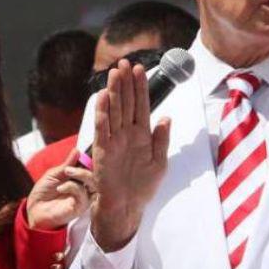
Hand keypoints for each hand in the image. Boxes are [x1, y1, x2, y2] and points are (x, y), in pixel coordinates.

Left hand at [26, 148, 94, 229]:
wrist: (35, 209)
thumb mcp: (54, 173)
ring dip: (82, 174)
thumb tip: (77, 151)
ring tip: (66, 172)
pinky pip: (84, 195)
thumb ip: (67, 164)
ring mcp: (83, 198)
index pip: (91, 168)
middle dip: (85, 168)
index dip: (90, 160)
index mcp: (79, 179)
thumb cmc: (44, 192)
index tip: (82, 153)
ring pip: (94, 184)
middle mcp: (84, 187)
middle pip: (97, 176)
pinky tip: (61, 188)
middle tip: (69, 168)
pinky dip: (73, 187)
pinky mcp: (80, 207)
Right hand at [90, 60, 170, 251]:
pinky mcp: (103, 150)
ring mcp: (114, 140)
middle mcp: (127, 134)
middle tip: (124, 63)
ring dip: (114, 92)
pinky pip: (103, 128)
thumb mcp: (160, 162)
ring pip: (114, 111)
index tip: (139, 69)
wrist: (126, 206)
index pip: (142, 105)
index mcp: (142, 135)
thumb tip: (166, 118)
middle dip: (126, 83)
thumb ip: (162, 140)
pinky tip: (103, 97)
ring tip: (115, 73)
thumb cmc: (143, 187)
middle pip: (126, 103)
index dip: (141, 87)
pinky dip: (102, 113)